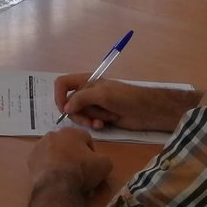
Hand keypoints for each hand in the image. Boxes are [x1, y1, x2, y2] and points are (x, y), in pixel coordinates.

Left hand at [27, 129, 110, 193]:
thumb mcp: (104, 164)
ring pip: (53, 150)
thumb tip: (98, 160)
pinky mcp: (31, 158)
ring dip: (59, 158)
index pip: (85, 138)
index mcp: (72, 132)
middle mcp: (54, 134)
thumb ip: (103, 158)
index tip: (92, 164)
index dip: (91, 152)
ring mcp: (40, 145)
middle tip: (78, 169)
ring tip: (64, 174)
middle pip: (68, 143)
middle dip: (73, 153)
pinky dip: (47, 166)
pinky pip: (42, 160)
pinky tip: (53, 176)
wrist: (57, 185)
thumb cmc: (82, 171)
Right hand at [55, 73, 191, 131]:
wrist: (147, 110)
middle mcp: (87, 92)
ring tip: (101, 122)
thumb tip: (65, 109)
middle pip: (69, 103)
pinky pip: (88, 122)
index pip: (62, 84)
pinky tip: (103, 125)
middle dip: (78, 113)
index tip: (64, 109)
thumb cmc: (125, 97)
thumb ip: (80, 99)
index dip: (59, 96)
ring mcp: (94, 105)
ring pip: (79, 114)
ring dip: (88, 120)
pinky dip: (94, 124)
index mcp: (85, 81)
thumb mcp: (101, 94)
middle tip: (89, 120)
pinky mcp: (100, 117)